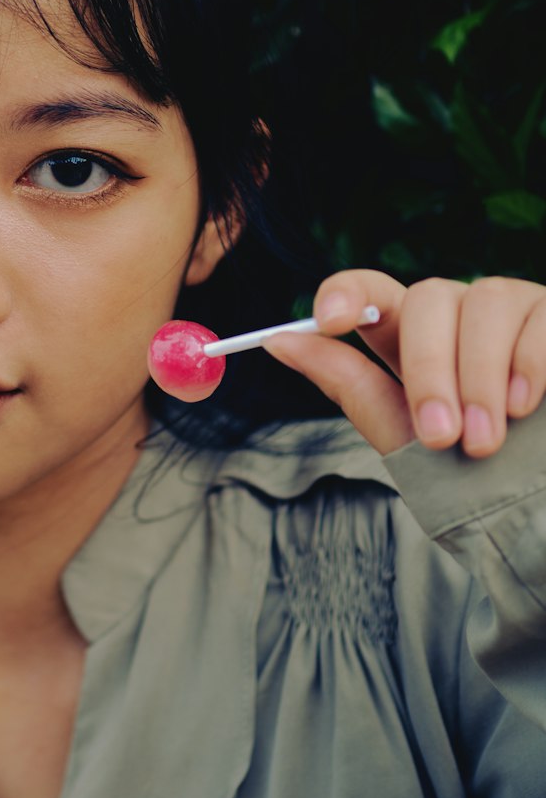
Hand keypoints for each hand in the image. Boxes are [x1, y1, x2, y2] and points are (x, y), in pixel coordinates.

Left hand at [261, 270, 545, 457]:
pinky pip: (539, 317)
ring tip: (485, 441)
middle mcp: (461, 310)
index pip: (372, 291)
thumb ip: (346, 383)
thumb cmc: (468, 474)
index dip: (346, 292)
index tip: (328, 320)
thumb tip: (279, 341)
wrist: (536, 505)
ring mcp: (514, 308)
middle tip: (439, 437)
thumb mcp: (400, 432)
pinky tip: (525, 407)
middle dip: (428, 370)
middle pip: (429, 297)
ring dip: (479, 377)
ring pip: (487, 302)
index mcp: (413, 334)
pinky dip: (528, 363)